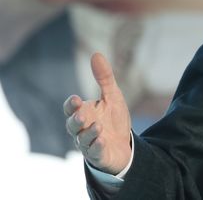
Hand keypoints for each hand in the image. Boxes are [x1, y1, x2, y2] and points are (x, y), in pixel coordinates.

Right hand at [63, 52, 131, 174]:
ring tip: (98, 126)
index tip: (76, 99)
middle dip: (75, 120)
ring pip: (82, 140)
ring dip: (88, 133)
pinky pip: (94, 152)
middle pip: (72, 125)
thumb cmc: (113, 119)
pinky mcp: (98, 155)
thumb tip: (96, 54)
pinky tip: (102, 141)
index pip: (70, 109)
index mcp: (83, 113)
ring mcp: (89, 143)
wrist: (124, 144)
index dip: (71, 105)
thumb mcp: (112, 96)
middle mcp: (82, 129)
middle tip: (82, 115)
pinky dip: (97, 147)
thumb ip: (104, 78)